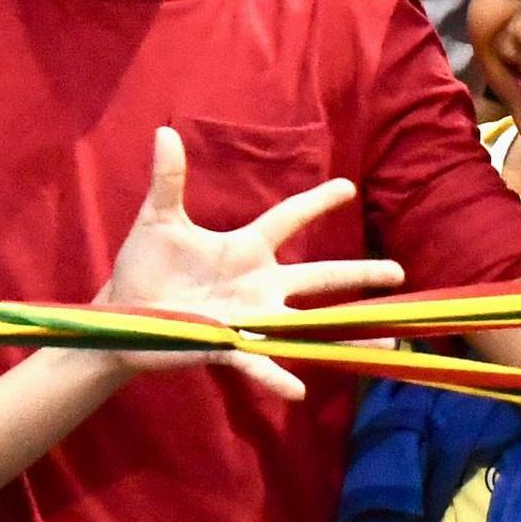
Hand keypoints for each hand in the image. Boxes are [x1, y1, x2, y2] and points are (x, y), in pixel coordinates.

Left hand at [92, 127, 404, 401]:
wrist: (122, 317)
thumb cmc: (144, 267)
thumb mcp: (158, 221)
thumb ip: (168, 181)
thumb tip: (164, 131)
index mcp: (244, 250)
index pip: (288, 220)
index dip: (316, 203)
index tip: (346, 188)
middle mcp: (257, 285)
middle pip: (316, 276)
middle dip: (357, 274)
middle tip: (398, 272)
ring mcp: (247, 318)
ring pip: (304, 325)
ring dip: (342, 335)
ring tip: (385, 344)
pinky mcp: (227, 347)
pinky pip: (258, 363)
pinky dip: (276, 376)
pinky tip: (298, 390)